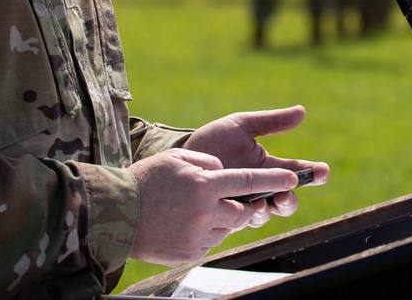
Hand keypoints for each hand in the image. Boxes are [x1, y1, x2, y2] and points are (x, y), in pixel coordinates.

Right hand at [129, 148, 301, 264]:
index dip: (274, 181)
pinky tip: (186, 223)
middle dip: (246, 206)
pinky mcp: (190, 252)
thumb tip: (223, 173)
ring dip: (222, 219)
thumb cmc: (147, 180)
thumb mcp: (178, 159)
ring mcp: (198, 234)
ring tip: (197, 210)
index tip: (294, 179)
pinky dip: (206, 232)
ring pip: (228, 228)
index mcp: (205, 184)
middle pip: (244, 212)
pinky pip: (211, 242)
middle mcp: (206, 211)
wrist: (117, 212)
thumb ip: (207, 164)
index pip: (249, 181)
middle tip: (231, 200)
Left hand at [186, 106, 328, 221]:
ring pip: (268, 213)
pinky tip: (247, 206)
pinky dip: (250, 215)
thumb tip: (302, 111)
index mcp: (267, 166)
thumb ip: (271, 122)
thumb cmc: (213, 140)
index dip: (313, 172)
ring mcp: (245, 203)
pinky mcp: (229, 215)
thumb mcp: (242, 126)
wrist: (182, 158)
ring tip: (265, 200)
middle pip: (287, 200)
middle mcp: (260, 187)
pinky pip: (245, 221)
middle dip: (292, 199)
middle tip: (288, 192)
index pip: (296, 171)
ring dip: (270, 208)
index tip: (323, 171)